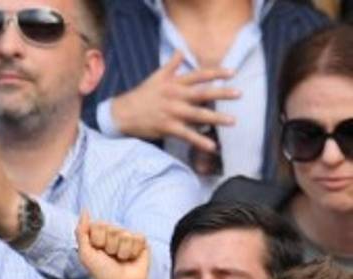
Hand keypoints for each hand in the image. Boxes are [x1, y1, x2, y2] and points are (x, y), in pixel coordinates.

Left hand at [76, 212, 148, 278]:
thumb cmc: (102, 273)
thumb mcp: (85, 254)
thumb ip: (81, 231)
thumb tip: (84, 210)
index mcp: (99, 234)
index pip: (98, 225)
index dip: (97, 241)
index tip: (98, 253)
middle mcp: (114, 233)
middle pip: (112, 229)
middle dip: (109, 247)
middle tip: (111, 258)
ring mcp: (128, 237)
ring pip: (125, 234)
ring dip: (121, 251)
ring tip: (121, 260)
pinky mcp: (142, 242)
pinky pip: (138, 237)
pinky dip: (133, 251)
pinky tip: (131, 258)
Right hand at [108, 52, 238, 151]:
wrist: (122, 113)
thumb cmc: (141, 95)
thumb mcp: (156, 77)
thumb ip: (171, 65)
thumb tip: (181, 51)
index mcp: (174, 83)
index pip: (198, 75)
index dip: (216, 72)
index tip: (233, 72)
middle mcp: (175, 96)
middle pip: (202, 94)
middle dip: (222, 93)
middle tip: (239, 94)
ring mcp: (172, 113)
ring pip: (198, 115)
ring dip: (216, 118)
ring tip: (233, 121)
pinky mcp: (167, 128)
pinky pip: (187, 135)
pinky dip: (200, 141)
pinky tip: (212, 146)